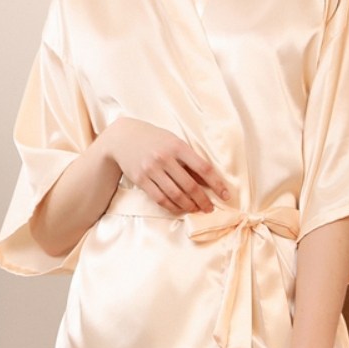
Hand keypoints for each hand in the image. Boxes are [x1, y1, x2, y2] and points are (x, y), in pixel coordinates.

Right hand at [104, 117, 228, 214]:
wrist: (123, 138)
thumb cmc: (154, 139)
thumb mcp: (174, 142)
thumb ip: (189, 160)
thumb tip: (206, 182)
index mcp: (178, 146)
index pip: (203, 168)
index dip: (216, 184)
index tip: (225, 195)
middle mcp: (165, 158)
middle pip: (190, 185)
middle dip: (203, 200)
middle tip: (210, 208)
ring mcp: (152, 170)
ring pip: (176, 195)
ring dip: (189, 206)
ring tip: (196, 209)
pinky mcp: (141, 180)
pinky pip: (160, 198)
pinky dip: (172, 206)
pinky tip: (180, 208)